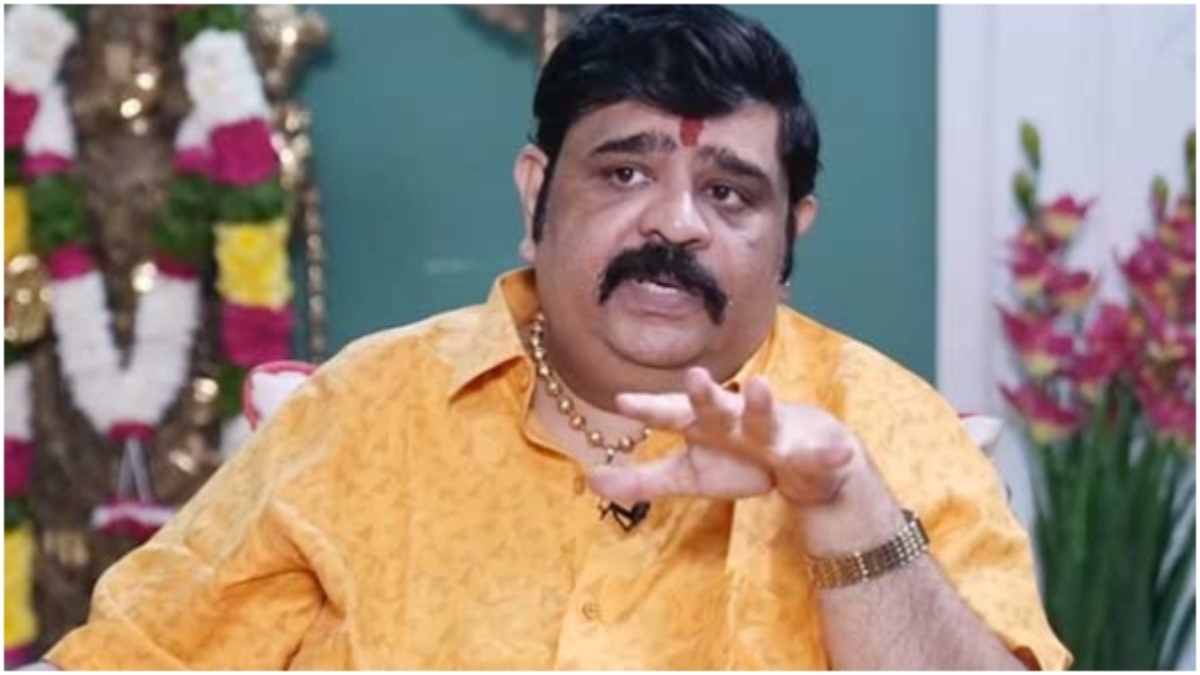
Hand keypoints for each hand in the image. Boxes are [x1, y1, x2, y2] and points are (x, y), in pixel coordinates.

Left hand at [587, 367, 863, 506]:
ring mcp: (772, 432)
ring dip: (761, 401)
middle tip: (694, 375)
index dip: (649, 407)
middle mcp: (734, 420)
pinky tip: (840, 452)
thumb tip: (590, 479)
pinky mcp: (808, 451)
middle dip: (705, 393)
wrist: (801, 460)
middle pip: (715, 406)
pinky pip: (820, 454)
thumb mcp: (688, 476)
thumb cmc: (737, 459)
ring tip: (759, 385)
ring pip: (765, 416)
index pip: (671, 413)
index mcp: (704, 424)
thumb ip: (641, 481)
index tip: (622, 401)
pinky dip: (830, 454)